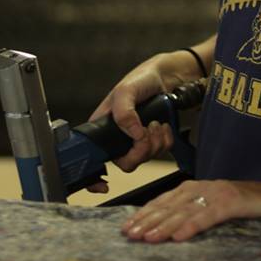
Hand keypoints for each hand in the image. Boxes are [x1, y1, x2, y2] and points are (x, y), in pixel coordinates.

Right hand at [83, 53, 181, 193]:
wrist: (167, 76)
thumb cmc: (141, 79)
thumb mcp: (126, 90)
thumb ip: (124, 112)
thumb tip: (133, 134)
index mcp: (103, 128)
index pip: (93, 157)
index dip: (94, 176)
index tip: (103, 184)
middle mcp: (118, 137)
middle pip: (126, 163)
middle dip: (140, 151)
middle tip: (146, 132)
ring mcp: (136, 140)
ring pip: (145, 158)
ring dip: (155, 141)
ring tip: (155, 122)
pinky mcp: (154, 140)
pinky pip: (161, 151)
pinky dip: (165, 139)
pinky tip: (162, 125)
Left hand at [121, 179, 260, 242]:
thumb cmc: (248, 206)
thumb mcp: (216, 209)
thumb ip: (194, 214)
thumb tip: (166, 230)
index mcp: (198, 188)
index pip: (165, 200)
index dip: (145, 213)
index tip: (127, 227)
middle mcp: (205, 187)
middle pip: (171, 205)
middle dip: (147, 220)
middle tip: (129, 235)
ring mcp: (219, 193)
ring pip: (186, 210)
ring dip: (164, 225)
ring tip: (147, 238)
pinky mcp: (234, 202)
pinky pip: (209, 215)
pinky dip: (193, 226)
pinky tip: (179, 237)